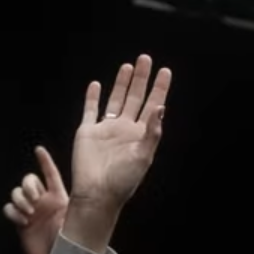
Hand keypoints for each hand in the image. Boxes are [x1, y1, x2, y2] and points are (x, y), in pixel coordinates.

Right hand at [3, 146, 68, 253]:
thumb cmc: (72, 242)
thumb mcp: (73, 217)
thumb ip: (65, 202)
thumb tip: (61, 192)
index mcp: (58, 197)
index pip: (50, 174)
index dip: (45, 161)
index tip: (39, 150)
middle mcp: (43, 202)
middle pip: (28, 180)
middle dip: (28, 185)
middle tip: (34, 200)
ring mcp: (31, 212)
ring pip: (16, 193)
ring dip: (20, 200)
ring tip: (29, 213)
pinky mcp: (20, 223)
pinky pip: (9, 209)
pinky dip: (13, 212)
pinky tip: (22, 222)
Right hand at [69, 54, 170, 210]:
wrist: (96, 194)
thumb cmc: (122, 181)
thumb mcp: (143, 156)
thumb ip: (152, 132)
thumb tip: (161, 107)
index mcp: (140, 135)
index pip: (153, 106)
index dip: (159, 89)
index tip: (165, 71)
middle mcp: (124, 129)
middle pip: (135, 98)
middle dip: (141, 79)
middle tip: (145, 59)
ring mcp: (106, 129)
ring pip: (115, 100)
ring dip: (121, 84)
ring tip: (127, 67)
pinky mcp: (88, 132)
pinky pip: (90, 110)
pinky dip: (92, 97)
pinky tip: (96, 85)